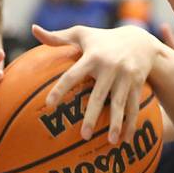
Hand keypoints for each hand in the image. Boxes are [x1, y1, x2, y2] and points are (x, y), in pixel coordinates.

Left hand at [32, 23, 162, 143]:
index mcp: (92, 56)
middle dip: (93, 116)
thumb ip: (57, 37)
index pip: (72, 75)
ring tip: (111, 143)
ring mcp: (125, 77)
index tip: (48, 105)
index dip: (60, 89)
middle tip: (84, 135)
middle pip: (99, 95)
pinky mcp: (137, 85)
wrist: (140, 41)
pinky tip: (126, 140)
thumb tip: (33, 29)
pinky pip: (134, 107)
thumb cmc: (103, 38)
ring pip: (120, 104)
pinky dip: (131, 124)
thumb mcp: (82, 34)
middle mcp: (110, 67)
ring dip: (116, 124)